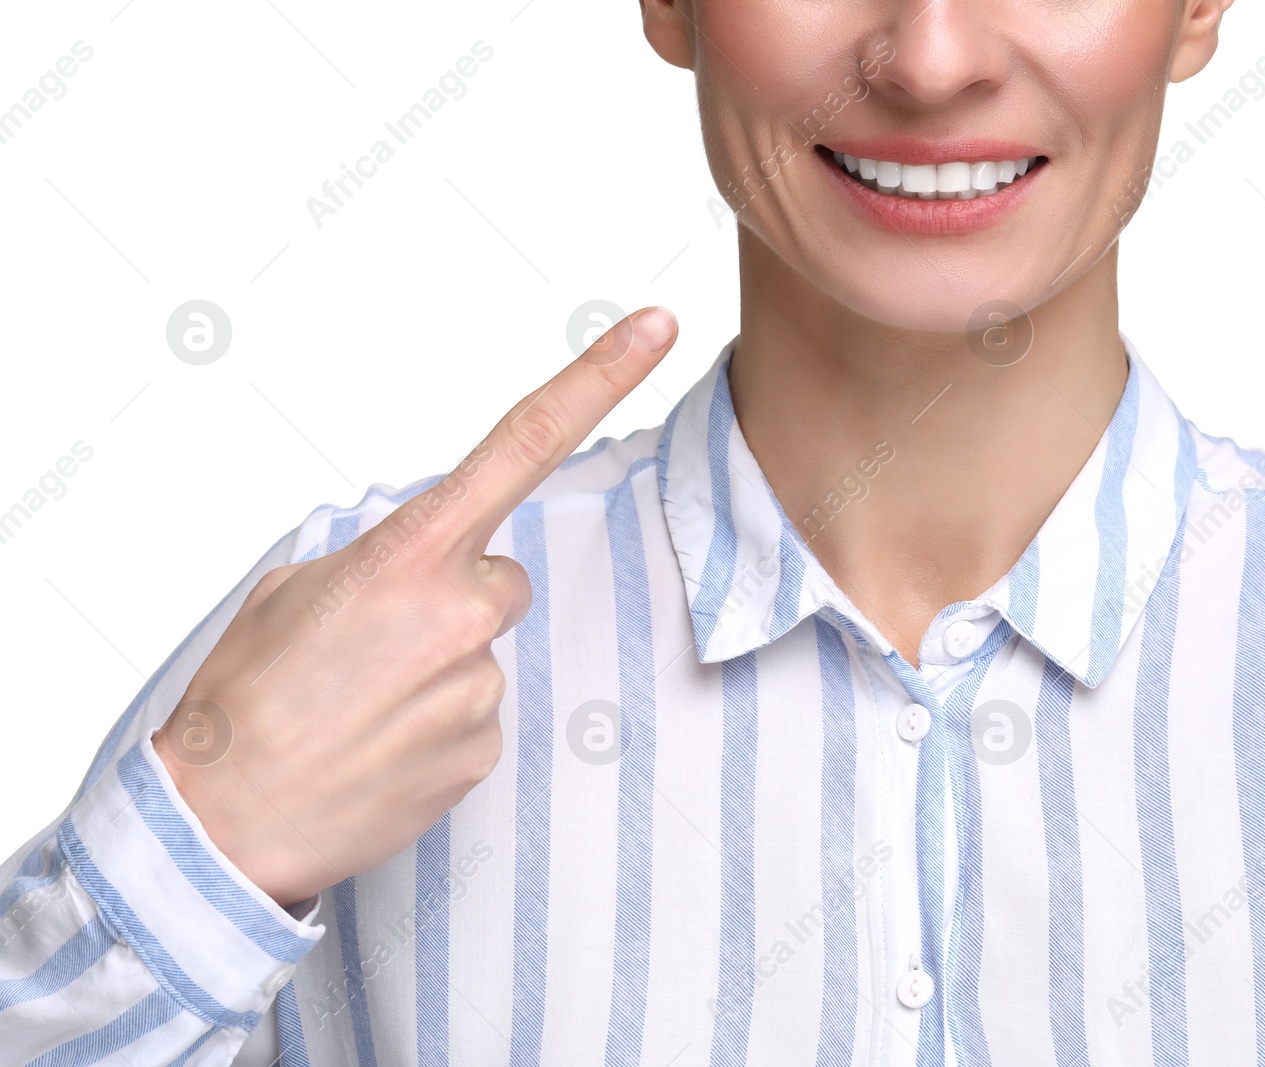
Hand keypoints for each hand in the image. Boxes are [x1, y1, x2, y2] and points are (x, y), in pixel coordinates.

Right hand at [152, 307, 678, 906]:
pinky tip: (381, 745)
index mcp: (410, 552)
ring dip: (437, 667)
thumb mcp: (295, 589)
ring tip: (363, 705)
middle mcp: (461, 612)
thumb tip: (427, 568)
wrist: (221, 822)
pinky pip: (477, 713)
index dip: (600, 376)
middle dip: (454, 598)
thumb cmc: (246, 698)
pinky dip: (436, 723)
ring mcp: (479, 686)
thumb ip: (382, 558)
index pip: (525, 442)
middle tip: (375, 646)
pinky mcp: (484, 749)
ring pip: (483, 652)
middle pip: (502, 580)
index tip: (658, 324)